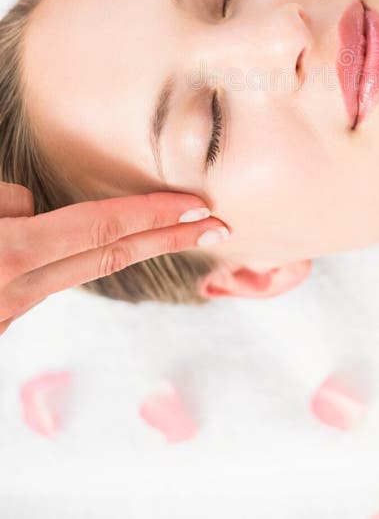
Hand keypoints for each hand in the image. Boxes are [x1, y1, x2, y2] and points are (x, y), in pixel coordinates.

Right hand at [0, 181, 229, 334]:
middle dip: (168, 239)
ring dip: (69, 243)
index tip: (198, 207)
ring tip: (10, 226)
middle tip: (217, 227)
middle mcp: (17, 291)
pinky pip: (29, 277)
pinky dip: (24, 260)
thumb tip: (34, 206)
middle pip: (111, 257)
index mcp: (12, 254)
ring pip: (63, 266)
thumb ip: (10, 204)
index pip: (102, 227)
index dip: (154, 214)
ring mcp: (7, 315)